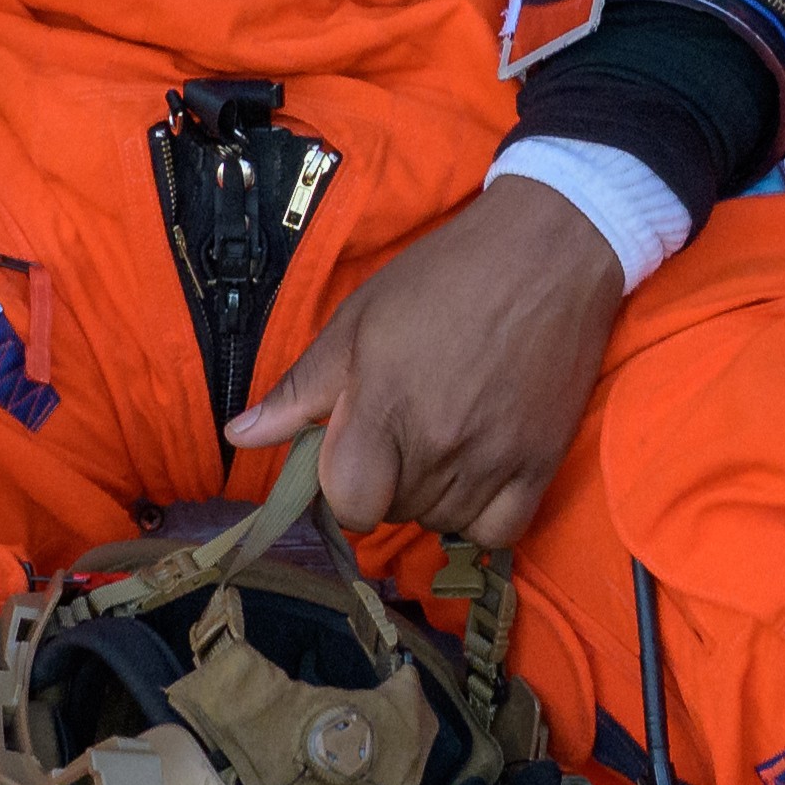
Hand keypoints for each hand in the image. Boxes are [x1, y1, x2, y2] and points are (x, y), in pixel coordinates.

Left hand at [231, 184, 629, 551]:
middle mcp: (437, 444)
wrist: (546, 253)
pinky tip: (475, 474)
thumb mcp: (357, 320)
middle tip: (402, 430)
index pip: (348, 502)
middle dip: (386, 481)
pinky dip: (480, 516)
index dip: (341, 486)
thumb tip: (237, 435)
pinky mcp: (541, 465)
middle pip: (394, 512)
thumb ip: (299, 389)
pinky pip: (498, 532)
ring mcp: (493, 460)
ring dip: (430, 496)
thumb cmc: (443, 278)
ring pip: (441, 523)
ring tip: (440, 440)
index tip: (352, 452)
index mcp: (383, 407)